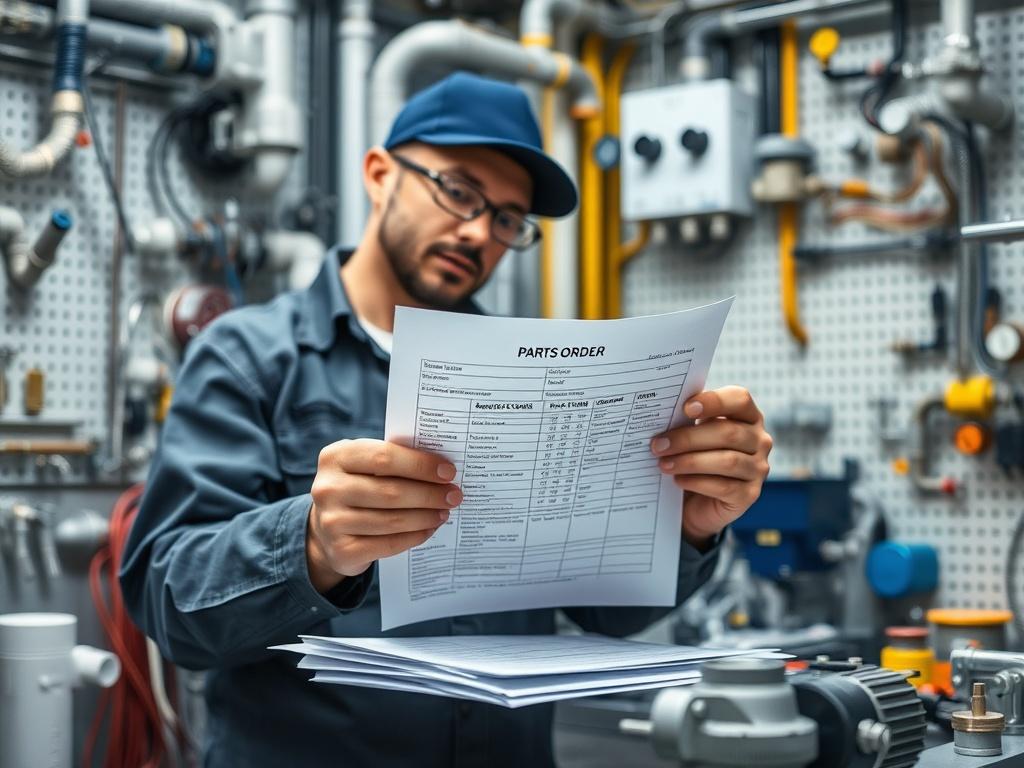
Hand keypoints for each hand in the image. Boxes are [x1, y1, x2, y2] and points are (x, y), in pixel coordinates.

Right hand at [306, 439, 459, 592]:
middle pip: (391, 491)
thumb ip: (394, 461)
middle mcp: (327, 488)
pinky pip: (389, 544)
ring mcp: (332, 521)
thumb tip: (442, 470)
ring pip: (393, 520)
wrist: (326, 528)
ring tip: (445, 512)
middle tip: (454, 495)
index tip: (448, 472)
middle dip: (429, 494)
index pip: (384, 457)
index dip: (420, 465)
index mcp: (335, 457)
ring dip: (426, 516)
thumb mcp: (365, 466)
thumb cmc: (358, 487)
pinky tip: (429, 528)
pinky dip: (415, 536)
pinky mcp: (342, 550)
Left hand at [650, 386, 771, 550]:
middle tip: (659, 444)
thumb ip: (686, 420)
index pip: (739, 399)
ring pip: (727, 461)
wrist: (695, 500)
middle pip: (728, 433)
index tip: (686, 408)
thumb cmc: (694, 456)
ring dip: (690, 462)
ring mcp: (758, 469)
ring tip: (664, 464)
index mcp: (747, 416)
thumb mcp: (691, 434)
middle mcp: (759, 440)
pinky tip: (678, 480)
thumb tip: (664, 412)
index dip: (714, 401)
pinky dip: (697, 482)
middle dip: (688, 438)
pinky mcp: (749, 495)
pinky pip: (724, 486)